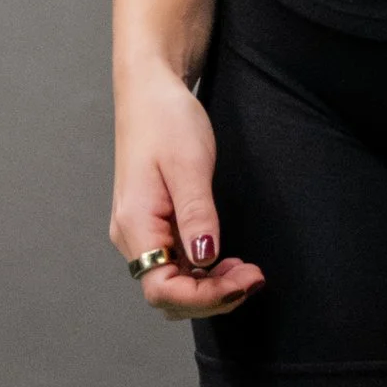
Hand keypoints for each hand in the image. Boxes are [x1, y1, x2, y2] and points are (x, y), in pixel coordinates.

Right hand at [111, 64, 263, 320]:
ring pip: (172, 282)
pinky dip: (202, 271)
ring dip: (209, 287)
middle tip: (255, 278)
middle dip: (213, 296)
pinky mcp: (152, 224)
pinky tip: (226, 261)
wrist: (150, 89)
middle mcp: (132, 235)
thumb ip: (197, 215)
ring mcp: (140, 231)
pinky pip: (175, 264)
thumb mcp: (189, 165)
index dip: (205, 298)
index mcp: (136, 224)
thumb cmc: (165, 119)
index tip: (245, 283)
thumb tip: (205, 261)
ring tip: (246, 272)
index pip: (163, 289)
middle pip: (168, 293)